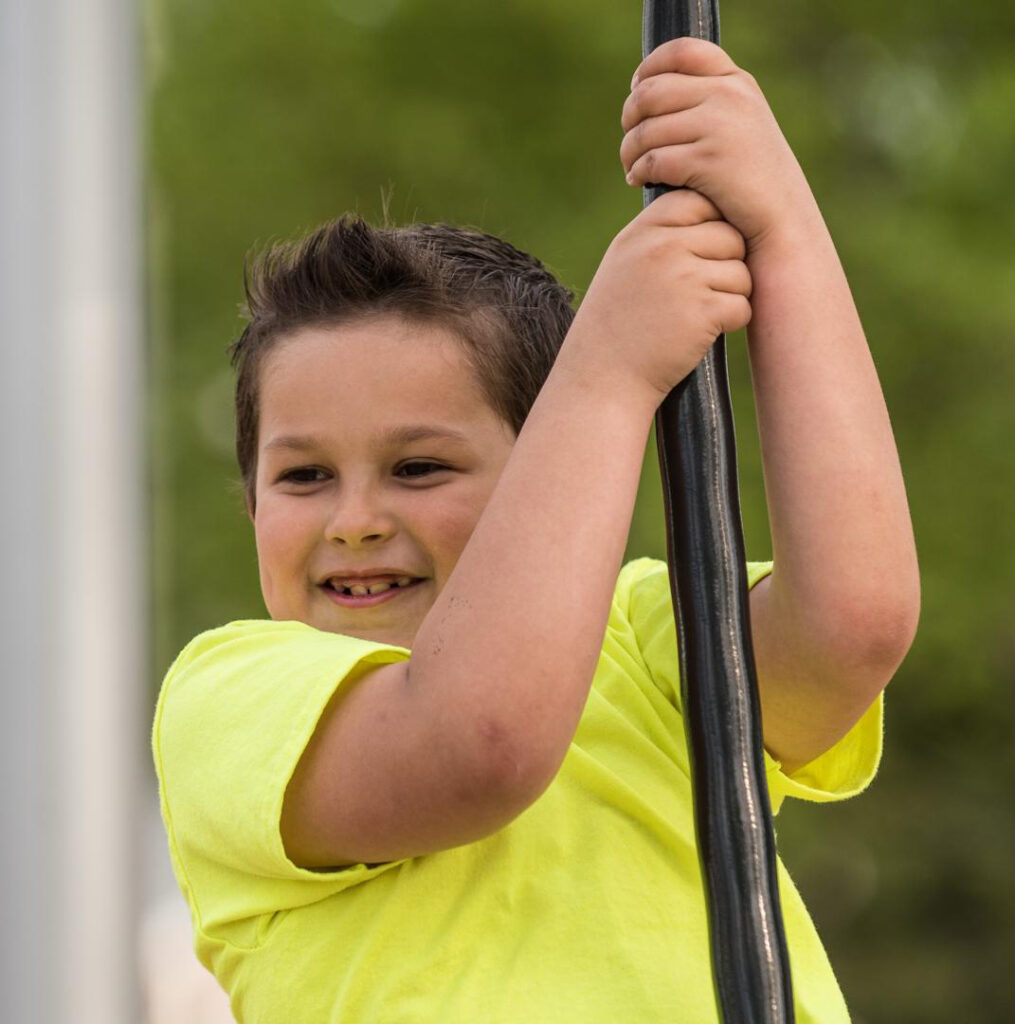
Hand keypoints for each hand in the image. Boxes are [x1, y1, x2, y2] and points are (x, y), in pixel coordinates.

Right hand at [565, 189, 751, 400]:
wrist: (602, 378)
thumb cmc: (617, 324)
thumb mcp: (624, 265)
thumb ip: (659, 234)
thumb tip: (710, 207)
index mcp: (641, 232)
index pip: (698, 201)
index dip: (710, 226)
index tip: (697, 256)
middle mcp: (661, 248)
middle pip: (730, 236)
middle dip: (726, 264)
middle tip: (702, 292)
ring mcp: (683, 278)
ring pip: (741, 272)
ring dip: (730, 295)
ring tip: (698, 315)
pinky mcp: (702, 312)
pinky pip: (742, 305)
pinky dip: (731, 322)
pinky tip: (702, 333)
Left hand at [620, 37, 814, 250]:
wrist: (783, 221)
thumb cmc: (753, 180)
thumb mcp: (741, 127)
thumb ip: (707, 103)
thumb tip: (646, 93)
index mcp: (736, 82)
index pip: (681, 52)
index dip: (649, 68)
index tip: (637, 89)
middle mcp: (729, 96)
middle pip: (651, 92)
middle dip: (630, 118)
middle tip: (631, 142)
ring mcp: (719, 127)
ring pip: (646, 130)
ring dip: (629, 151)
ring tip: (633, 167)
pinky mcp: (707, 161)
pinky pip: (652, 159)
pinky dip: (638, 172)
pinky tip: (639, 181)